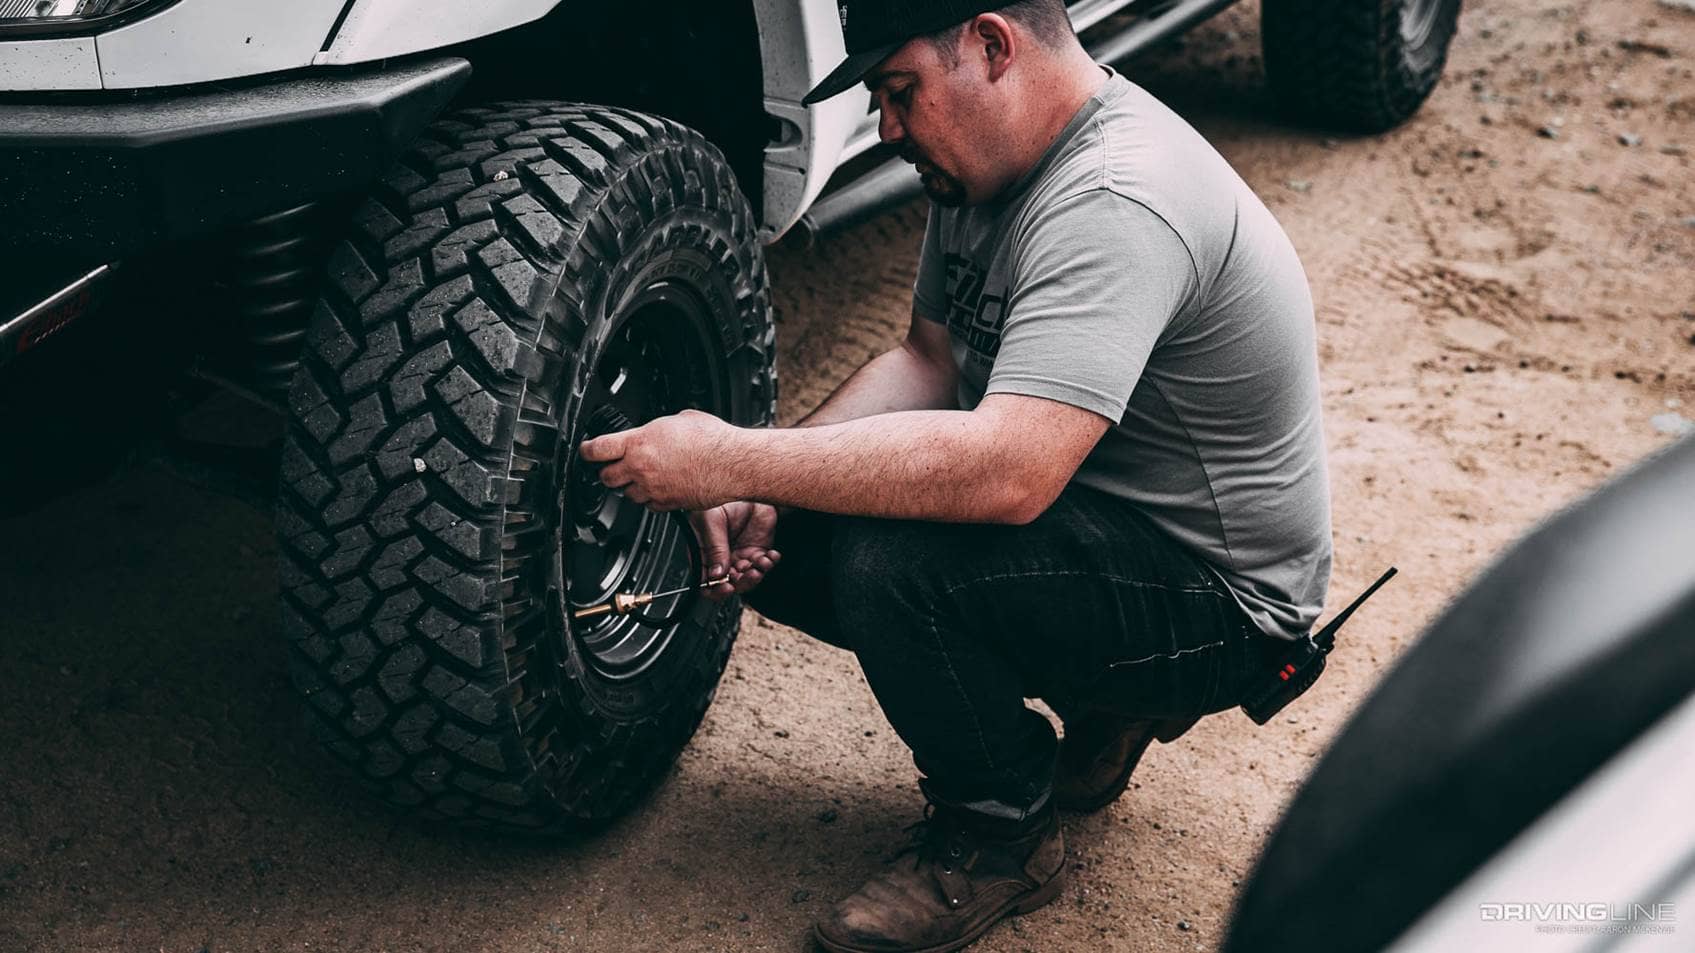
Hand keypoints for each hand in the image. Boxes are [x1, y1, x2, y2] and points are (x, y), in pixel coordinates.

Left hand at [579, 409, 737, 510]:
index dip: (587, 450)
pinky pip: (648, 505)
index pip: (597, 450)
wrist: (733, 463)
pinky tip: (661, 487)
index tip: (586, 451)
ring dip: (630, 486)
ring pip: (626, 494)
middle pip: (606, 477)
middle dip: (608, 471)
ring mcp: (653, 489)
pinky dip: (650, 498)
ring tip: (644, 476)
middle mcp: (641, 468)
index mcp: (639, 443)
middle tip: (615, 465)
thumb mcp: (680, 419)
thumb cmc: (713, 439)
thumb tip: (656, 431)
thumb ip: (658, 429)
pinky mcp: (667, 504)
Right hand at [689, 502, 780, 601]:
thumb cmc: (723, 497)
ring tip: (759, 565)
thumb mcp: (711, 520)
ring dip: (754, 576)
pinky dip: (768, 564)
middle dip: (738, 583)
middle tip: (745, 575)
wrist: (748, 484)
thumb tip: (716, 573)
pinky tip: (770, 556)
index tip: (724, 586)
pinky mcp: (757, 550)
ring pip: (746, 578)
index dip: (713, 587)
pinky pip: (763, 565)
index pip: (705, 579)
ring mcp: (740, 555)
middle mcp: (721, 557)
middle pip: (727, 583)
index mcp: (703, 551)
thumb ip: (714, 547)